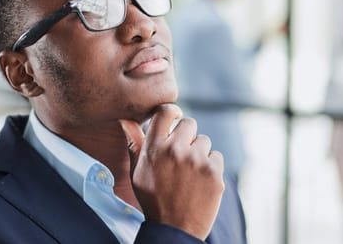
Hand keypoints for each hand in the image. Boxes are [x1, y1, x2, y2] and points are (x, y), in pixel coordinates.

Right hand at [119, 104, 224, 239]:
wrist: (174, 230)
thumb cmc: (153, 199)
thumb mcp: (137, 172)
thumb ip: (135, 143)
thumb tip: (126, 120)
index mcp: (154, 148)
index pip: (166, 111)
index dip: (172, 112)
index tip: (175, 118)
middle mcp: (175, 150)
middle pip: (189, 123)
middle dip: (187, 135)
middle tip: (182, 154)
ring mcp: (197, 160)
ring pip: (204, 140)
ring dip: (199, 152)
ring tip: (190, 173)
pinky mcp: (214, 172)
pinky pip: (216, 156)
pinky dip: (211, 167)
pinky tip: (200, 181)